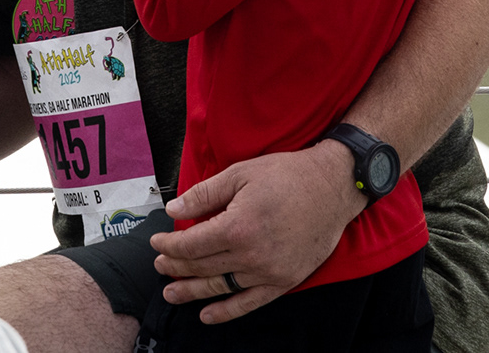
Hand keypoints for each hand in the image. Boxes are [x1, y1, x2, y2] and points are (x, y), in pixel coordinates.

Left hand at [148, 142, 364, 323]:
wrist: (332, 188)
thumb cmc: (287, 176)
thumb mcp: (240, 174)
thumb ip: (204, 195)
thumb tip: (173, 210)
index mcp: (238, 226)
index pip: (191, 245)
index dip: (169, 246)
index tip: (157, 243)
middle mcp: (252, 254)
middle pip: (202, 267)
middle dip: (176, 267)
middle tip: (160, 265)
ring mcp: (269, 271)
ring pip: (221, 287)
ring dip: (193, 291)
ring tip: (172, 293)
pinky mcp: (285, 280)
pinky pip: (250, 301)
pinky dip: (227, 311)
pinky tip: (208, 314)